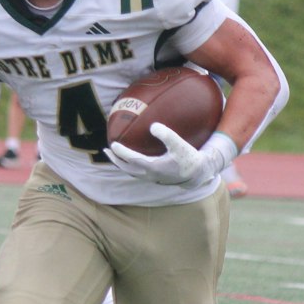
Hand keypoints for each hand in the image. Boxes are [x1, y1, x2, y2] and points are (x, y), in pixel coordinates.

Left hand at [107, 125, 237, 186]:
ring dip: (121, 163)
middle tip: (106, 150)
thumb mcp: (180, 144)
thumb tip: (153, 126)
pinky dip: (129, 165)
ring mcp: (151, 177)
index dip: (121, 152)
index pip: (132, 160)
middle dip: (115, 160)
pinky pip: (137, 171)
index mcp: (153, 167)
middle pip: (127, 168)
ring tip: (113, 154)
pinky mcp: (155, 177)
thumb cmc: (189, 157)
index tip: (113, 144)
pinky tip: (130, 158)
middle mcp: (150, 174)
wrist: (197, 173)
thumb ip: (167, 135)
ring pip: (131, 171)